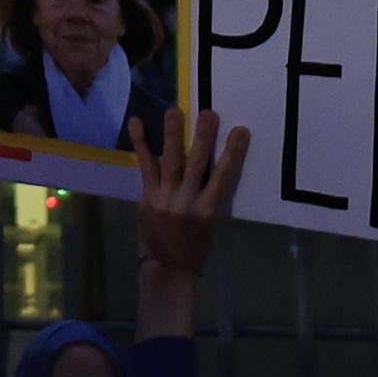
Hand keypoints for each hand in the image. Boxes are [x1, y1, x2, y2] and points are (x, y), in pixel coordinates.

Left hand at [131, 107, 247, 342]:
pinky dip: (140, 144)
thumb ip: (210, 195)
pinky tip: (136, 123)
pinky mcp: (147, 196)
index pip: (224, 176)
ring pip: (170, 161)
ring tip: (174, 110)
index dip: (233, 153)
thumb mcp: (211, 223)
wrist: (168, 265)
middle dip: (204, 138)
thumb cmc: (196, 245)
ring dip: (172, 134)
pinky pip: (144, 166)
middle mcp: (187, 201)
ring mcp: (165, 198)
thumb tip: (212, 165)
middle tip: (209, 113)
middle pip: (197, 164)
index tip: (241, 131)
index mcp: (208, 209)